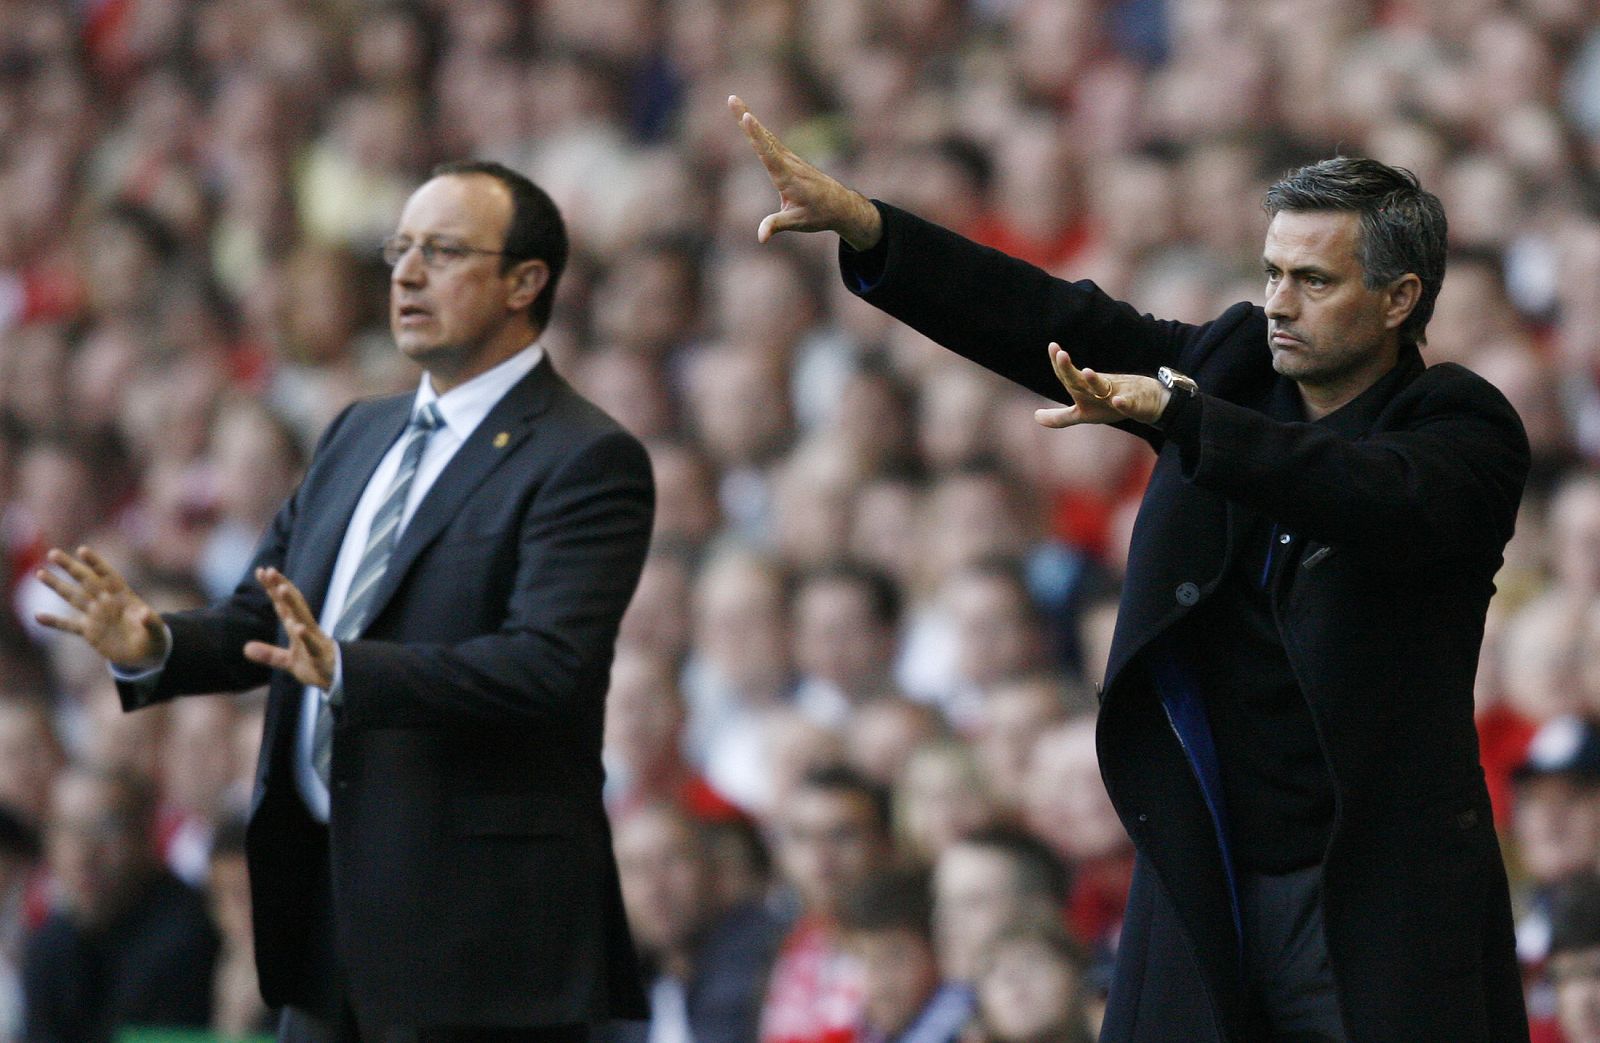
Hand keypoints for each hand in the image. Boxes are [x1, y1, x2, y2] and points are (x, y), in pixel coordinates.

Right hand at [35, 547, 166, 667]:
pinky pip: (68, 626)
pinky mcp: (89, 632)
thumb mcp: (157, 630)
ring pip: (73, 597)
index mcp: (124, 597)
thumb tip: (145, 613)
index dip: (96, 563)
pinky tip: (37, 616)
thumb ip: (152, 622)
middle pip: (85, 581)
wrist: (145, 653)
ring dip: (57, 586)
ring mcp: (96, 616)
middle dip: (70, 567)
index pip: (108, 576)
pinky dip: (54, 622)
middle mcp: (106, 602)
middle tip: (53, 553)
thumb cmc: (154, 637)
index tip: (82, 550)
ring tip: (40, 573)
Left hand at [242, 567, 335, 689]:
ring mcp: (314, 639)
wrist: (338, 681)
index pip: (283, 604)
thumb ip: (269, 654)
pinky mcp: (319, 655)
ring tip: (281, 588)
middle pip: (293, 603)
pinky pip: (312, 644)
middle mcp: (306, 628)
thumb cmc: (315, 666)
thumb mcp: (288, 662)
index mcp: (297, 627)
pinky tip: (298, 627)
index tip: (261, 570)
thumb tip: (246, 649)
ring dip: (292, 602)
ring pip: (302, 617)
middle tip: (269, 570)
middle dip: (281, 586)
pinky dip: (305, 636)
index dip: (272, 587)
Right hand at [728, 94, 882, 249]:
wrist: (840, 205)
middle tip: (731, 98)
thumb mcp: (796, 222)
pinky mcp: (789, 159)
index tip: (748, 117)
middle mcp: (787, 162)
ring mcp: (789, 158)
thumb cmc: (818, 214)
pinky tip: (748, 119)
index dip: (756, 136)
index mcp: (787, 177)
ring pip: (766, 136)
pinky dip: (757, 129)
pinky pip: (770, 141)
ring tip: (734, 102)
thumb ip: (776, 225)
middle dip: (746, 117)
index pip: (768, 153)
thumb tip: (761, 237)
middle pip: (763, 137)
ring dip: (749, 118)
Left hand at [1035, 342, 1171, 427]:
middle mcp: (1099, 388)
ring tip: (1086, 371)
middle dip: (1070, 369)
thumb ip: (1060, 417)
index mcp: (1085, 390)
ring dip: (1095, 380)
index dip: (1059, 365)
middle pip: (1081, 380)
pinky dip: (1123, 403)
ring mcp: (1118, 394)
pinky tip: (1117, 401)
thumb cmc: (1111, 405)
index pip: (1068, 377)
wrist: (1149, 402)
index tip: (1053, 346)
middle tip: (1061, 354)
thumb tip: (1035, 416)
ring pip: (1104, 388)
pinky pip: (1129, 404)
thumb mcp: (1084, 414)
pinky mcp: (1135, 405)